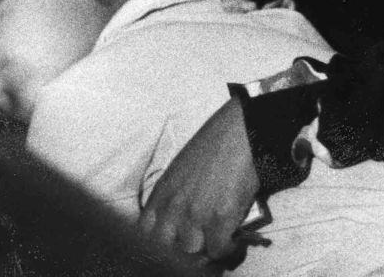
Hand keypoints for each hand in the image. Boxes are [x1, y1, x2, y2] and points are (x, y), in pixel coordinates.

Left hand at [139, 98, 258, 260]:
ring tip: (217, 243)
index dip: (155, 245)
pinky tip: (234, 241)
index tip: (169, 248)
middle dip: (180, 252)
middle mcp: (173, 206)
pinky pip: (218, 250)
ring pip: (192, 252)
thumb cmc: (213, 146)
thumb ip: (175, 199)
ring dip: (205, 250)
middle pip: (166, 249)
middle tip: (197, 248)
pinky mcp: (219, 219)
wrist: (239, 132)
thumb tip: (181, 228)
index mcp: (162, 193)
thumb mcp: (182, 170)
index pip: (144, 234)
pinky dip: (227, 250)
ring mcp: (195, 214)